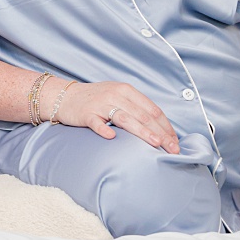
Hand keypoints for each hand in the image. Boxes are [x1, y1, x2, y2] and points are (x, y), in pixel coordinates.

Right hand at [52, 80, 181, 154]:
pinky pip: (96, 122)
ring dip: (142, 131)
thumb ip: (137, 109)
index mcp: (126, 90)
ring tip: (155, 143)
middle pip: (143, 115)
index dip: (166, 126)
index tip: (175, 141)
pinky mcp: (86, 114)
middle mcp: (115, 95)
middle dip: (161, 133)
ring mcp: (100, 104)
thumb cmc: (96, 100)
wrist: (64, 96)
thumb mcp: (118, 98)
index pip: (153, 109)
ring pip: (125, 118)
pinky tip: (111, 137)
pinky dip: (104, 129)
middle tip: (173, 149)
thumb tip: (161, 129)